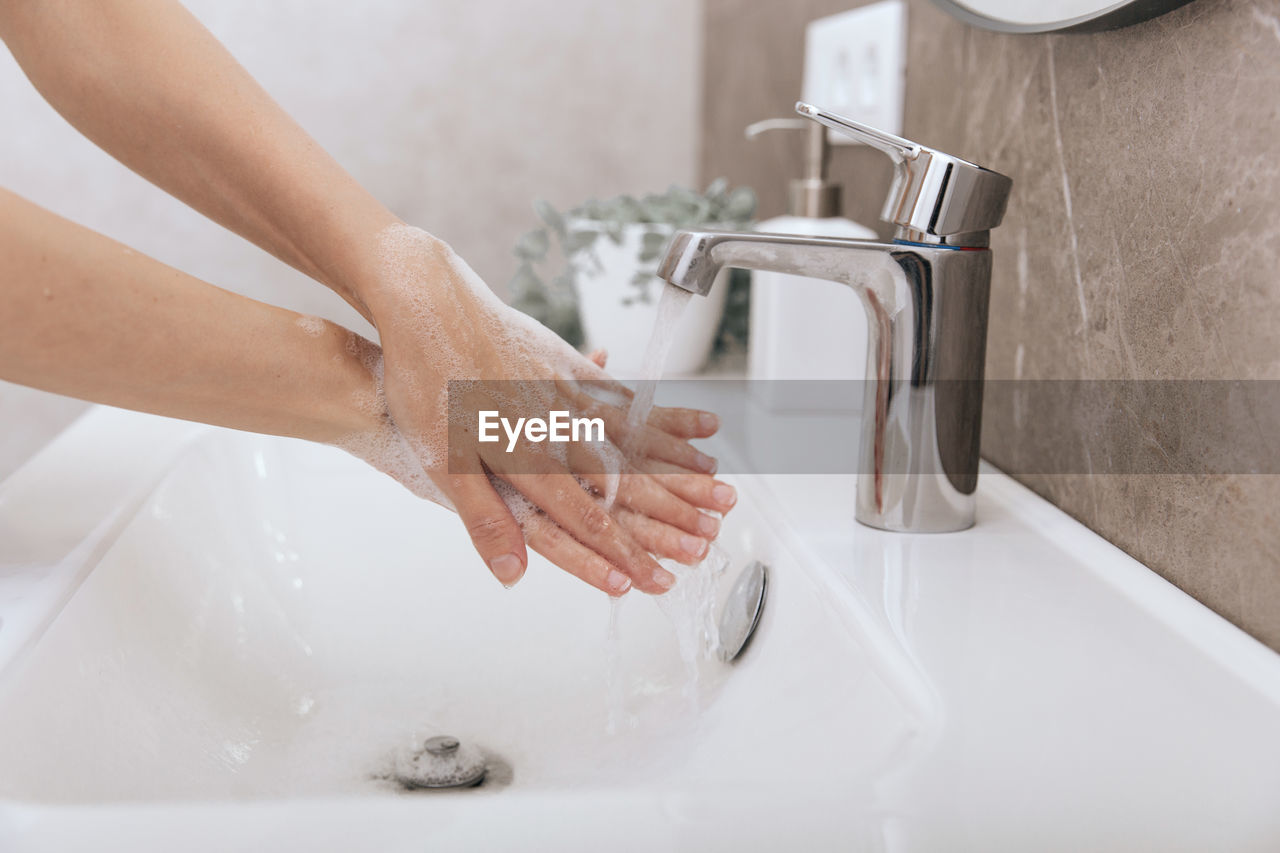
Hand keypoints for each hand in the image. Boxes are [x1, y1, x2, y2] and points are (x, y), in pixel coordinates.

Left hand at [345, 224, 736, 595]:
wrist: (429, 303)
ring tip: (713, 475)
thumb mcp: (441, 462)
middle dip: (671, 510)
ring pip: (634, 436)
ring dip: (676, 462)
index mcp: (528, 457)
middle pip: (625, 478)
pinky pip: (624, 395)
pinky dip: (657, 413)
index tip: (650, 577)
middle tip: (710, 529)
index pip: (584, 518)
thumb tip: (513, 572)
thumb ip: (485, 519)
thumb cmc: (427, 380)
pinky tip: (680, 419)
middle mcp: (558, 427)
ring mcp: (568, 392)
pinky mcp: (567, 362)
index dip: (618, 552)